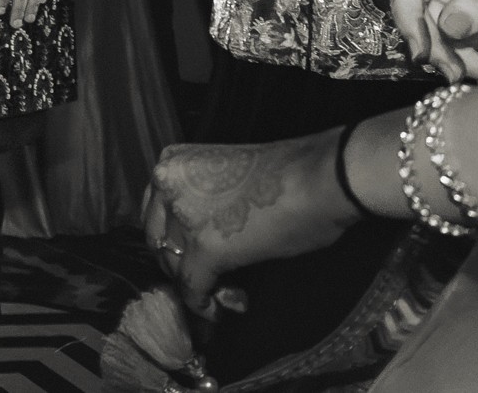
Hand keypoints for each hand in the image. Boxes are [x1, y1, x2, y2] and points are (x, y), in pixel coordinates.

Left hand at [143, 132, 358, 315]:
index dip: (176, 242)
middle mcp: (166, 185)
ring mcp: (182, 217)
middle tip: (213, 280)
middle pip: (161, 242)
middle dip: (184, 266)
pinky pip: (193, 288)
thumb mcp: (227, 176)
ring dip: (199, 287)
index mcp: (172, 164)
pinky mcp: (205, 248)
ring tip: (229, 294)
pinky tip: (219, 312)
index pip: (156, 214)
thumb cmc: (289, 173)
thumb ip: (204, 201)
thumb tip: (204, 237)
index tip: (194, 258)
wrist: (321, 178)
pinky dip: (204, 306)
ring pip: (176, 267)